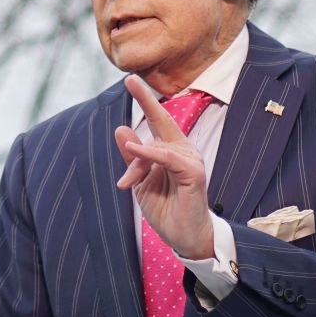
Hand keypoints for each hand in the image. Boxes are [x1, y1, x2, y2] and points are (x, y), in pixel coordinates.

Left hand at [115, 75, 214, 259]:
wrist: (184, 237)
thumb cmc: (166, 209)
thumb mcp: (141, 180)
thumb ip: (133, 157)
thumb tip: (121, 129)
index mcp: (171, 150)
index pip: (156, 121)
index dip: (145, 100)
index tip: (130, 79)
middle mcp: (183, 150)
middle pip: (161, 120)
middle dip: (146, 99)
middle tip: (130, 79)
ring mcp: (190, 160)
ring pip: (156, 146)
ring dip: (137, 161)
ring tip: (126, 182)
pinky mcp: (194, 173)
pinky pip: (168, 158)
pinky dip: (150, 154)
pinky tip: (134, 151)